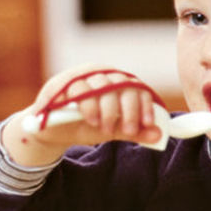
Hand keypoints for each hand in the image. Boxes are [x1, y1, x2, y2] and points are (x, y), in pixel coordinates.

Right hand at [2, 66, 162, 165]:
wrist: (52, 132)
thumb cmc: (84, 126)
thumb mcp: (111, 130)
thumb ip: (133, 131)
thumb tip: (158, 135)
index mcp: (118, 84)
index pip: (137, 88)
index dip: (145, 105)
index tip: (147, 124)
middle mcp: (103, 75)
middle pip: (122, 85)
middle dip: (128, 110)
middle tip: (127, 130)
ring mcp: (83, 76)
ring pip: (102, 86)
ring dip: (107, 109)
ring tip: (104, 128)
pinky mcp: (64, 82)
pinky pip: (80, 88)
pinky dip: (88, 106)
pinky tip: (91, 120)